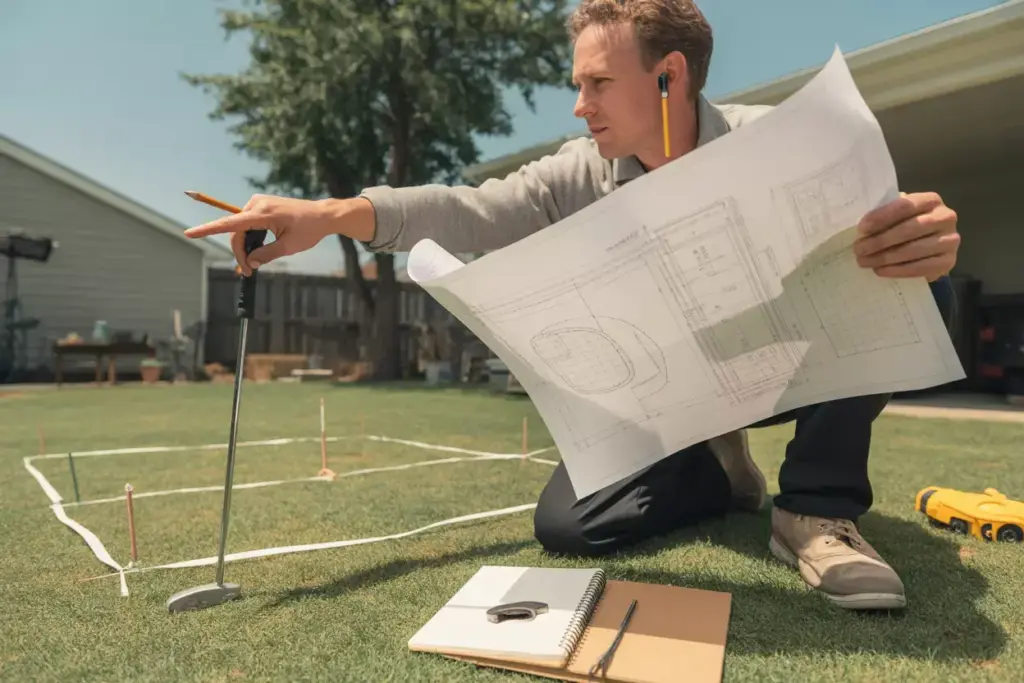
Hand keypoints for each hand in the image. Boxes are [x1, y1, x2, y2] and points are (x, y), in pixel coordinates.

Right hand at [184, 195, 374, 275]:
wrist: (322, 215)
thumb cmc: (308, 230)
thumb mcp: (288, 247)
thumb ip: (266, 255)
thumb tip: (249, 262)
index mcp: (263, 213)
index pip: (230, 223)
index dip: (208, 229)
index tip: (189, 234)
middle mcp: (256, 204)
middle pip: (236, 232)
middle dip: (240, 253)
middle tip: (249, 273)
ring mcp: (258, 203)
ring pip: (241, 229)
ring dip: (245, 247)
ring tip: (253, 265)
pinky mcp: (261, 205)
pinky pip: (248, 224)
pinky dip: (249, 238)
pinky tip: (256, 251)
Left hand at [853, 192, 958, 280]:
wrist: (931, 248)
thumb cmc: (908, 226)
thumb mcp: (899, 215)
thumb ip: (886, 215)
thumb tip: (862, 229)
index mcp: (931, 200)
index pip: (905, 206)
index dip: (882, 217)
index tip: (862, 228)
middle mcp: (945, 217)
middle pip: (910, 229)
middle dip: (880, 240)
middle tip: (859, 249)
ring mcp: (950, 240)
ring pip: (914, 250)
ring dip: (885, 257)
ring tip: (865, 261)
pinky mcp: (949, 261)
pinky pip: (921, 267)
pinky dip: (898, 270)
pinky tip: (880, 270)